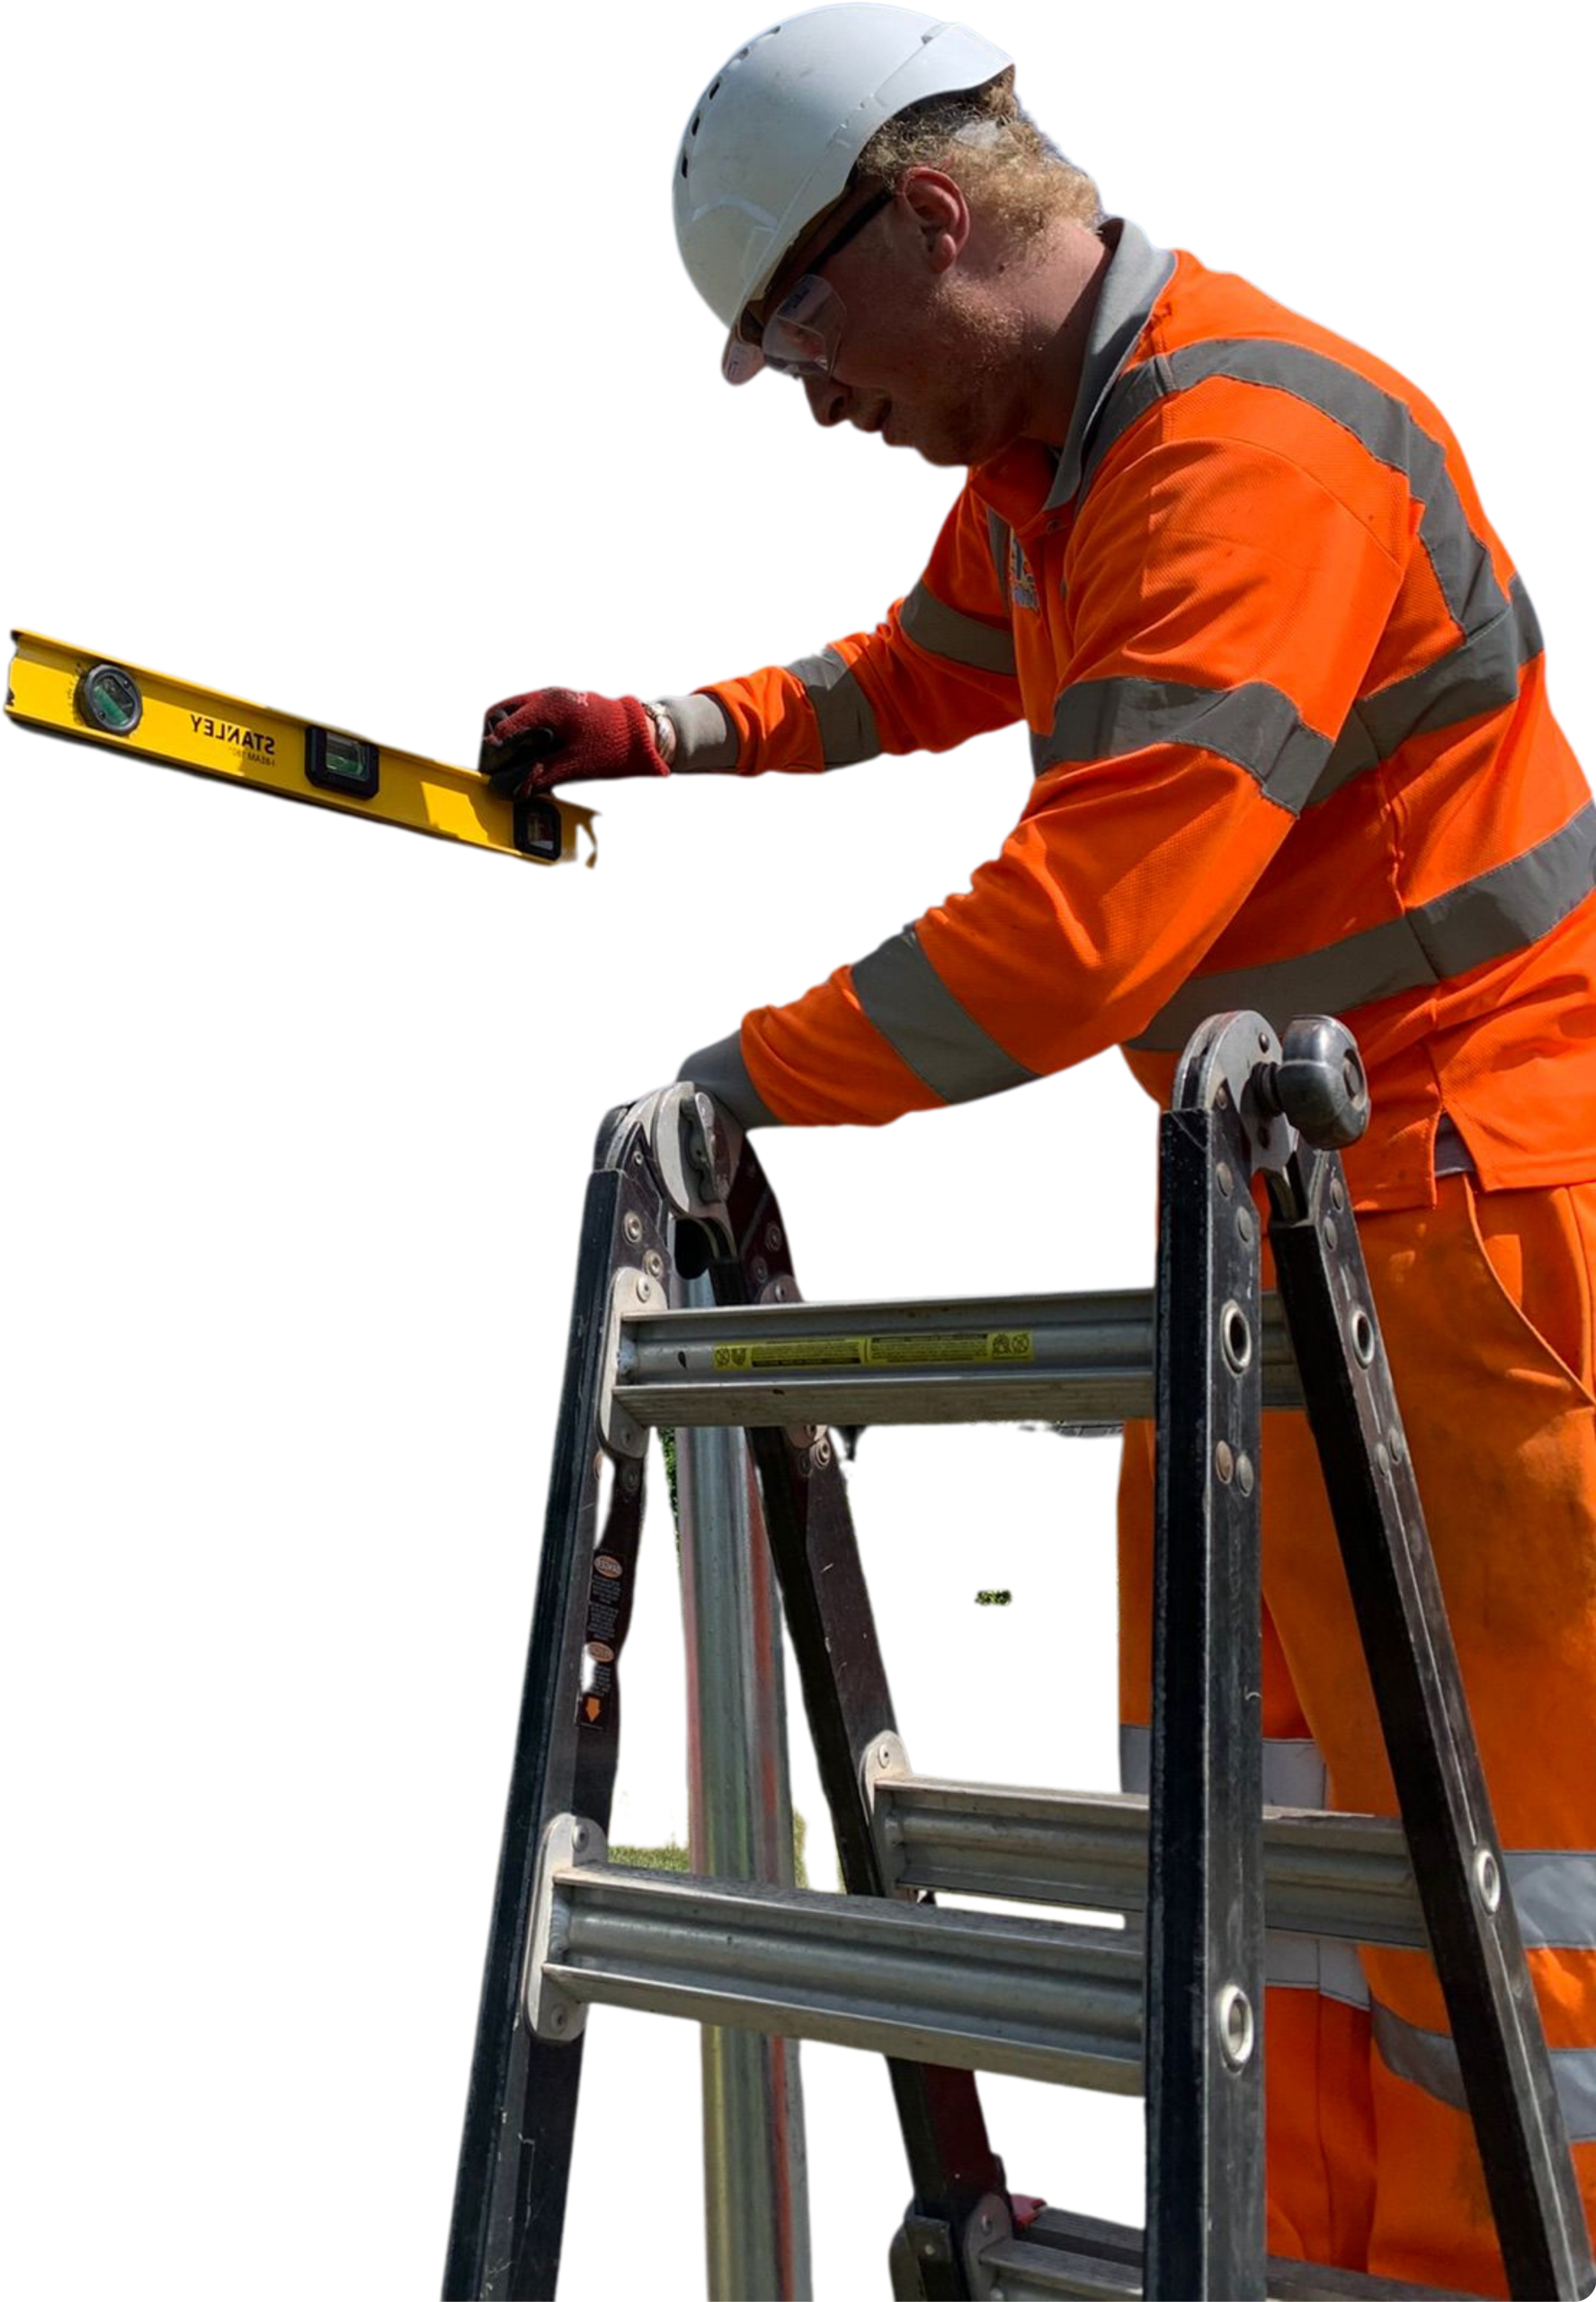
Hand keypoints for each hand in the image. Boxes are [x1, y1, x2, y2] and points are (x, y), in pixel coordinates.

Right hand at [476, 685, 669, 797]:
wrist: (641, 732)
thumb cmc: (614, 745)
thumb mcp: (577, 765)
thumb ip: (543, 776)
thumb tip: (515, 790)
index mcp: (549, 707)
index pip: (504, 727)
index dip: (492, 751)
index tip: (488, 768)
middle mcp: (546, 694)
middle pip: (498, 710)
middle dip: (492, 735)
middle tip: (495, 761)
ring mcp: (551, 695)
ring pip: (511, 707)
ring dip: (505, 730)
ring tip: (511, 757)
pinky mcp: (557, 701)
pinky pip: (527, 710)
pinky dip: (521, 727)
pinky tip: (529, 748)